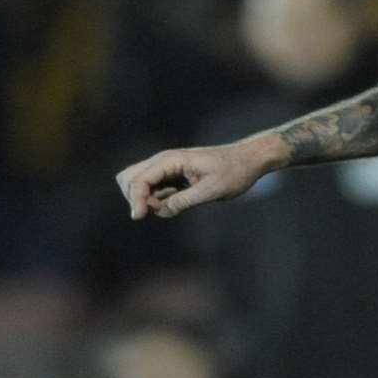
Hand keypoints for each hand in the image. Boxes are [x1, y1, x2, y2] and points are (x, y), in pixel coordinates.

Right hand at [115, 141, 275, 219]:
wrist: (249, 160)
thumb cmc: (234, 172)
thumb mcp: (213, 190)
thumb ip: (185, 201)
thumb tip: (160, 210)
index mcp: (171, 160)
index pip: (138, 180)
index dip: (136, 200)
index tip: (141, 217)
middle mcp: (164, 161)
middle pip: (128, 179)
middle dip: (135, 198)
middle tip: (162, 208)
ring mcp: (166, 168)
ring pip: (136, 184)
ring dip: (145, 200)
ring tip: (174, 204)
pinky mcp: (171, 176)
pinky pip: (151, 190)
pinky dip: (155, 200)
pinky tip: (178, 201)